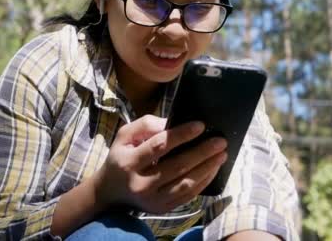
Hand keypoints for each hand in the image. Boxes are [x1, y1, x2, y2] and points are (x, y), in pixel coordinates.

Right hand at [93, 114, 227, 213]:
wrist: (110, 192)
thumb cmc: (121, 157)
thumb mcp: (124, 135)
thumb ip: (145, 125)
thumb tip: (171, 122)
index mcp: (129, 162)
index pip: (159, 146)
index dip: (181, 135)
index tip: (200, 125)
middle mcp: (141, 183)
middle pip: (177, 166)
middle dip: (202, 152)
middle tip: (220, 141)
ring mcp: (152, 199)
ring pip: (186, 184)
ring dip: (207, 168)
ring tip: (222, 154)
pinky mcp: (162, 208)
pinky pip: (188, 196)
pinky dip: (203, 182)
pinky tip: (213, 169)